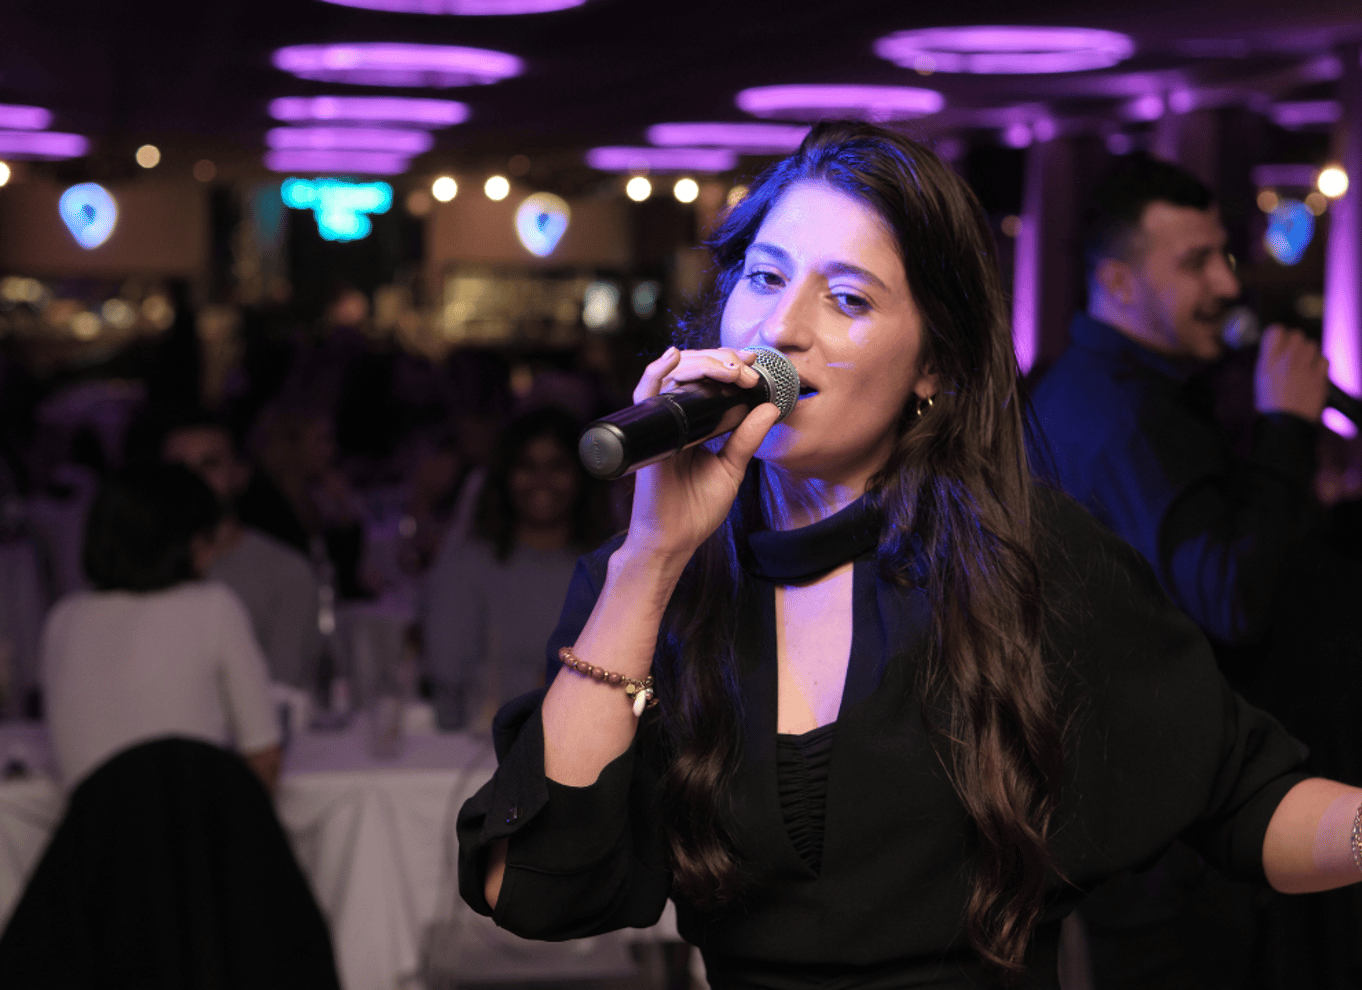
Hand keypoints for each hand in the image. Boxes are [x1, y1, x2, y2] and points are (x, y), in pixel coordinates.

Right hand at [622, 346, 781, 560]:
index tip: (754, 362)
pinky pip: (644, 396)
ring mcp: (660, 424)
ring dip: (703, 363)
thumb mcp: (731, 468)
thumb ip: (747, 438)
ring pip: (673, 376)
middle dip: (721, 360)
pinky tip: (673, 356)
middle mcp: (675, 419)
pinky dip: (655, 372)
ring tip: (729, 365)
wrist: (675, 540)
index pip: (707, 382)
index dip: (729, 365)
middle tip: (747, 365)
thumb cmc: (697, 509)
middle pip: (691, 372)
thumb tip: (769, 407)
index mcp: (694, 424)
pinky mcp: (649, 435)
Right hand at [1255, 325, 1328, 421]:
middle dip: (1296, 342)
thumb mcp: (1261, 378)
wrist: (1286, 424)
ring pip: (1312, 345)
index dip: (1280, 334)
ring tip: (1304, 363)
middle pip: (1297, 335)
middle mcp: (1285, 362)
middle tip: (1295, 352)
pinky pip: (1323, 359)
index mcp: (1267, 362)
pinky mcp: (1319, 378)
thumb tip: (1280, 344)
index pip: (1276, 331)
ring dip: (1309, 351)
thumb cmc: (1270, 403)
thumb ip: (1270, 358)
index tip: (1281, 340)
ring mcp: (1304, 369)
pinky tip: (1313, 371)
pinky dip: (1319, 363)